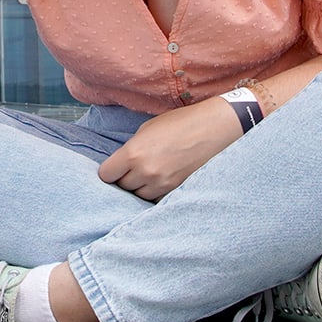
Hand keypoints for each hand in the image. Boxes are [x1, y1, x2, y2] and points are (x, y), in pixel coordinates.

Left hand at [97, 99, 240, 200]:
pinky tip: (163, 179)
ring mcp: (162, 184)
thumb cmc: (181, 123)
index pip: (106, 175)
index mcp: (134, 153)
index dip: (110, 171)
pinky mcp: (176, 191)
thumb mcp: (148, 129)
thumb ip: (132, 148)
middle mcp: (146, 172)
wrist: (215, 128)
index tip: (115, 167)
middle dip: (125, 178)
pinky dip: (156, 192)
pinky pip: (157, 199)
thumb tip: (123, 163)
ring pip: (139, 196)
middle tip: (135, 168)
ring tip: (151, 173)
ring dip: (141, 187)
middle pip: (122, 187)